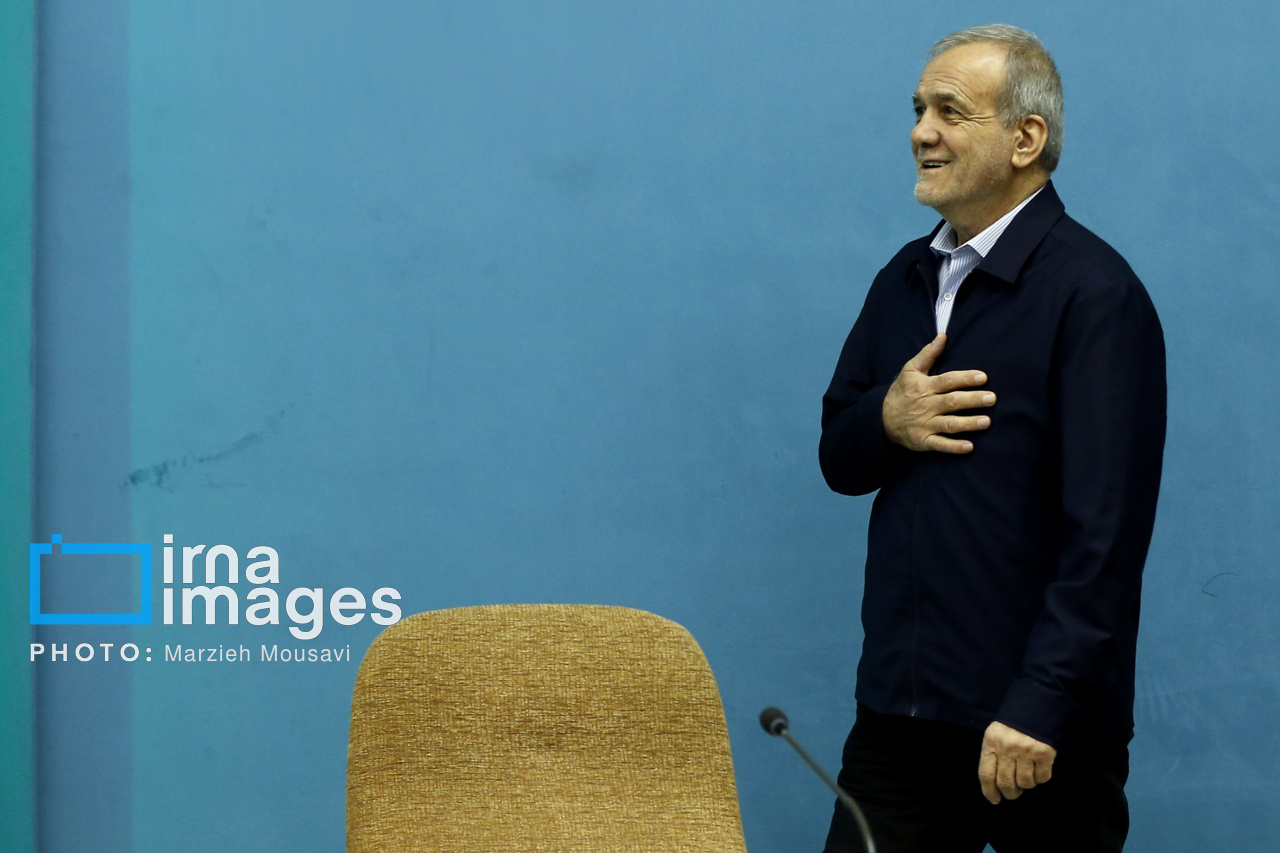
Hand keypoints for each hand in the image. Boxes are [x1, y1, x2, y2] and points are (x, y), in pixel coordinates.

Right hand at [881, 334, 994, 452]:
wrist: (882, 419)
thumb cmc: (902, 392)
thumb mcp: (910, 370)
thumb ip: (928, 354)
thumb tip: (943, 336)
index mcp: (924, 387)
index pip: (947, 381)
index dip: (965, 378)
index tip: (983, 377)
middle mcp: (925, 406)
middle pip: (952, 402)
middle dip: (972, 400)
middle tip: (992, 398)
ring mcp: (924, 425)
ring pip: (949, 424)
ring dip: (968, 424)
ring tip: (987, 422)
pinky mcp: (923, 441)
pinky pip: (940, 445)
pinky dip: (954, 447)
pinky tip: (969, 447)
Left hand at [978, 721, 1056, 803]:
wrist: (1037, 704)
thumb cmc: (1013, 723)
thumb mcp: (996, 734)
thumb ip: (993, 754)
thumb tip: (995, 784)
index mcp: (991, 742)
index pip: (986, 774)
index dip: (989, 791)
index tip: (994, 800)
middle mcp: (1007, 748)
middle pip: (1005, 782)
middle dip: (1010, 793)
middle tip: (1013, 794)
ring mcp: (1027, 751)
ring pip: (1025, 783)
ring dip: (1026, 785)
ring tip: (1027, 776)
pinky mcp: (1045, 753)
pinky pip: (1042, 777)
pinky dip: (1041, 778)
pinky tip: (1039, 769)